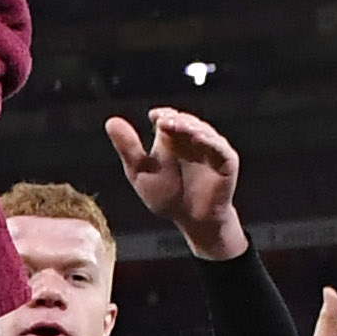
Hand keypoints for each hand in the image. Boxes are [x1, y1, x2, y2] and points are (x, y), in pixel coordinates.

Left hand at [104, 106, 246, 259]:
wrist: (191, 221)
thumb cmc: (167, 195)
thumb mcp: (140, 171)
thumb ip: (128, 148)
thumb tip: (111, 121)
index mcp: (173, 138)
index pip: (168, 117)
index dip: (162, 114)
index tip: (153, 116)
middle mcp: (193, 139)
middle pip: (185, 121)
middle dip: (174, 119)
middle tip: (163, 120)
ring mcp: (211, 149)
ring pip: (203, 130)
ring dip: (190, 126)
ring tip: (176, 125)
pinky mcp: (226, 162)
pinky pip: (220, 148)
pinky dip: (210, 141)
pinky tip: (197, 138)